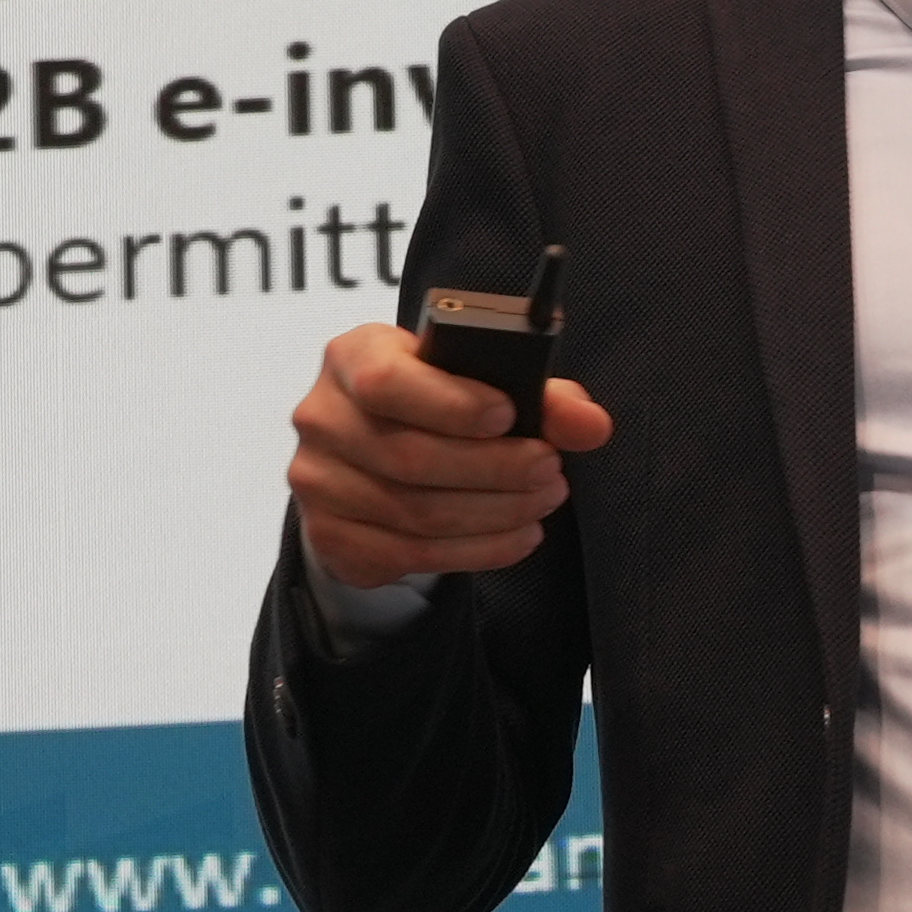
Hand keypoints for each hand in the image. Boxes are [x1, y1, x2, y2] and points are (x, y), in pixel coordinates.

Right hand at [287, 321, 614, 590]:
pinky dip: (478, 550)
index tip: (509, 414)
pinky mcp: (331, 537)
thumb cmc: (435, 404)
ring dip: (495, 512)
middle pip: (410, 457)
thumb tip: (592, 425)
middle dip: (495, 468)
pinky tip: (519, 534)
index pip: (386, 381)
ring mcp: (319, 482)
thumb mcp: (479, 381)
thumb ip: (541, 396)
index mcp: (352, 357)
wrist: (374, 457)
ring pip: (415, 512)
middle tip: (551, 470)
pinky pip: (410, 554)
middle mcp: (322, 417)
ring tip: (543, 500)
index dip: (451, 403)